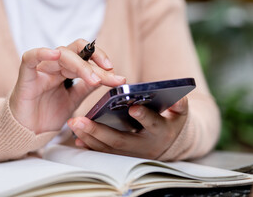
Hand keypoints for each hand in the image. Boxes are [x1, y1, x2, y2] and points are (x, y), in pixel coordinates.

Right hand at [10, 39, 125, 133]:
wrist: (28, 132)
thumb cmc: (47, 114)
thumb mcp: (73, 100)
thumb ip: (86, 87)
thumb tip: (109, 77)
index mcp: (65, 70)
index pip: (85, 55)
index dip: (101, 60)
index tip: (117, 75)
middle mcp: (54, 66)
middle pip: (76, 53)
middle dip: (96, 64)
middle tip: (110, 76)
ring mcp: (40, 69)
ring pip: (61, 55)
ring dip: (80, 65)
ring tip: (93, 79)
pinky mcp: (26, 76)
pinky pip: (30, 58)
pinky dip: (42, 53)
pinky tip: (55, 54)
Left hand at [67, 97, 188, 158]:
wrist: (168, 142)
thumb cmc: (170, 120)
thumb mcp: (179, 112)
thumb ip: (179, 104)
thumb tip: (178, 97)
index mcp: (161, 131)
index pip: (153, 124)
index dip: (144, 117)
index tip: (133, 107)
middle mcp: (145, 146)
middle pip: (120, 140)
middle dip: (98, 130)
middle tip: (79, 120)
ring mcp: (131, 153)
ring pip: (108, 148)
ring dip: (89, 137)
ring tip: (73, 123)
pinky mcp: (121, 156)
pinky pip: (104, 153)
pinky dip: (90, 146)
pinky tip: (77, 138)